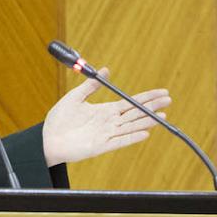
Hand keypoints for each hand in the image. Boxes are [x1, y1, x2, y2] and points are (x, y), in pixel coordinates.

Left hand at [41, 68, 169, 165]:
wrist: (47, 138)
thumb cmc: (59, 119)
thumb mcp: (75, 97)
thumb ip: (91, 85)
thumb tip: (105, 69)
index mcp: (105, 111)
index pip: (131, 103)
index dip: (147, 97)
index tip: (162, 92)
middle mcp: (110, 123)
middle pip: (136, 113)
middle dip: (152, 106)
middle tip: (169, 100)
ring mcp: (107, 135)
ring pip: (132, 126)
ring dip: (147, 121)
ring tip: (163, 116)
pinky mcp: (100, 146)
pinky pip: (120, 141)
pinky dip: (132, 137)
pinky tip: (145, 133)